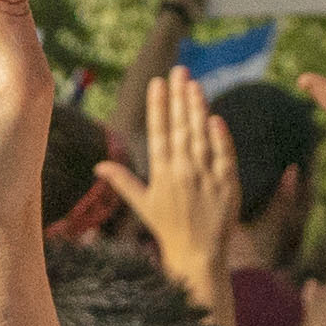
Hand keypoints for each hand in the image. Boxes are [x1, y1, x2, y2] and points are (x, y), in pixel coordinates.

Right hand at [121, 65, 238, 311]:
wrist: (197, 254)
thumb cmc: (168, 228)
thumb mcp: (143, 204)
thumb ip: (123, 181)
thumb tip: (98, 168)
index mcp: (161, 174)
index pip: (158, 133)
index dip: (158, 106)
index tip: (158, 82)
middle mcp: (183, 173)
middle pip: (180, 128)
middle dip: (179, 97)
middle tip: (179, 70)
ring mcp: (206, 178)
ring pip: (201, 137)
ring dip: (198, 109)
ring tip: (194, 84)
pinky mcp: (227, 185)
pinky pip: (224, 156)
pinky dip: (220, 137)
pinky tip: (215, 117)